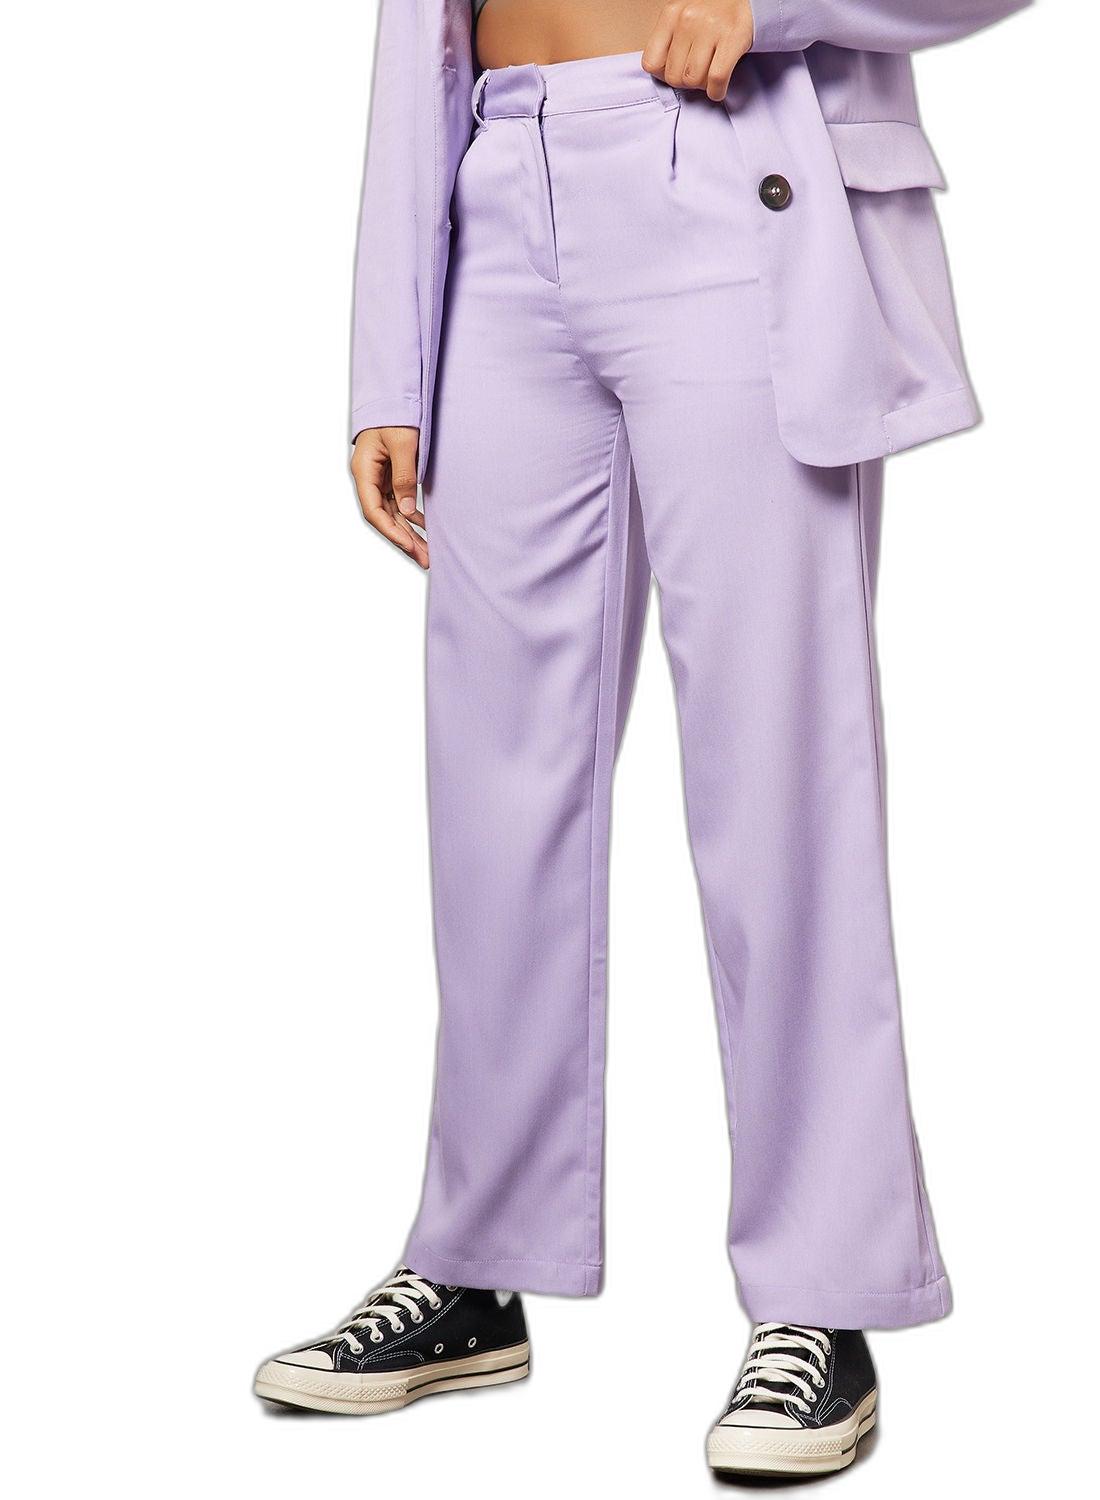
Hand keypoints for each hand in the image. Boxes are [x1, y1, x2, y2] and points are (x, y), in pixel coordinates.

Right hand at [351, 426, 428, 568]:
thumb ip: (404, 477)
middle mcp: (368, 478)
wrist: (394, 395)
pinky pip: (398, 502)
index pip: (374, 511)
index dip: (391, 532)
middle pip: (384, 518)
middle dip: (404, 540)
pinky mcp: (389, 475)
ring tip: (427, 552)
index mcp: (364, 471)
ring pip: (392, 513)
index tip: (409, 547)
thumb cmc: (396, 414)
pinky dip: (411, 516)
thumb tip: (406, 511)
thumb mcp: (403, 443)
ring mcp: (378, 478)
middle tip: (425, 559)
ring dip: (409, 532)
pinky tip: (424, 528)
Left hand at [642, 0, 754, 100]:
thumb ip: (669, 41)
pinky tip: (719, 87)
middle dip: (686, 82)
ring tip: (710, 74)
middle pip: (674, 77)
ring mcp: (710, 27)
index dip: (664, 75)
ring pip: (693, 81)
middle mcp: (687, 18)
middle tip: (699, 72)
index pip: (651, 63)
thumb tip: (662, 74)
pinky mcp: (733, 37)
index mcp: (671, 14)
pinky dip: (717, 91)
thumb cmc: (712, 14)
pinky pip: (716, 79)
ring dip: (703, 86)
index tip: (678, 70)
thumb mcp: (683, 17)